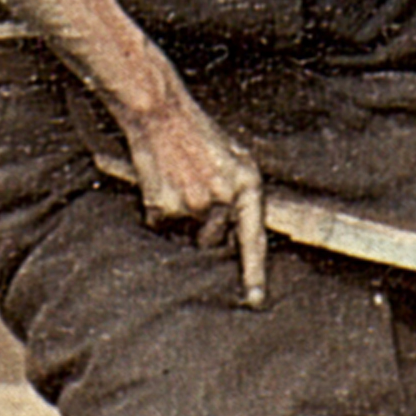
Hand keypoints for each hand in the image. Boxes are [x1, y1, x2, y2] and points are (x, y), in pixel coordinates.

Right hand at [111, 92, 267, 308]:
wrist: (162, 115)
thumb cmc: (200, 137)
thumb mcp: (234, 161)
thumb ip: (240, 197)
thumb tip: (238, 233)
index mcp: (247, 187)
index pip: (254, 239)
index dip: (255, 273)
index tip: (255, 300)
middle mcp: (223, 200)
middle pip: (215, 240)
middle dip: (206, 230)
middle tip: (194, 195)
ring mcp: (193, 205)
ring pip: (188, 237)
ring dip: (183, 224)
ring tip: (180, 186)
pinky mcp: (163, 208)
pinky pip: (162, 227)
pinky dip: (160, 214)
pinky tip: (163, 186)